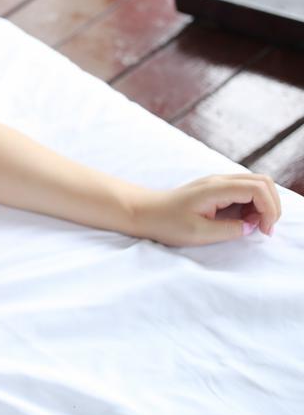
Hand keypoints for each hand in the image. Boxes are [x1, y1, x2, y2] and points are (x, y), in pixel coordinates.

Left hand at [130, 173, 282, 246]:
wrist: (144, 211)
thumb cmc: (166, 222)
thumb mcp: (198, 233)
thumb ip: (229, 230)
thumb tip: (251, 226)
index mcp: (216, 188)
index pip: (257, 188)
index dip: (269, 209)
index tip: (263, 231)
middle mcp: (220, 180)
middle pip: (263, 181)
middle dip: (271, 205)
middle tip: (263, 229)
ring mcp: (218, 183)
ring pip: (256, 185)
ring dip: (263, 205)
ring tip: (252, 226)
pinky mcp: (216, 190)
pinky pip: (245, 191)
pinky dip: (253, 205)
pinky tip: (242, 221)